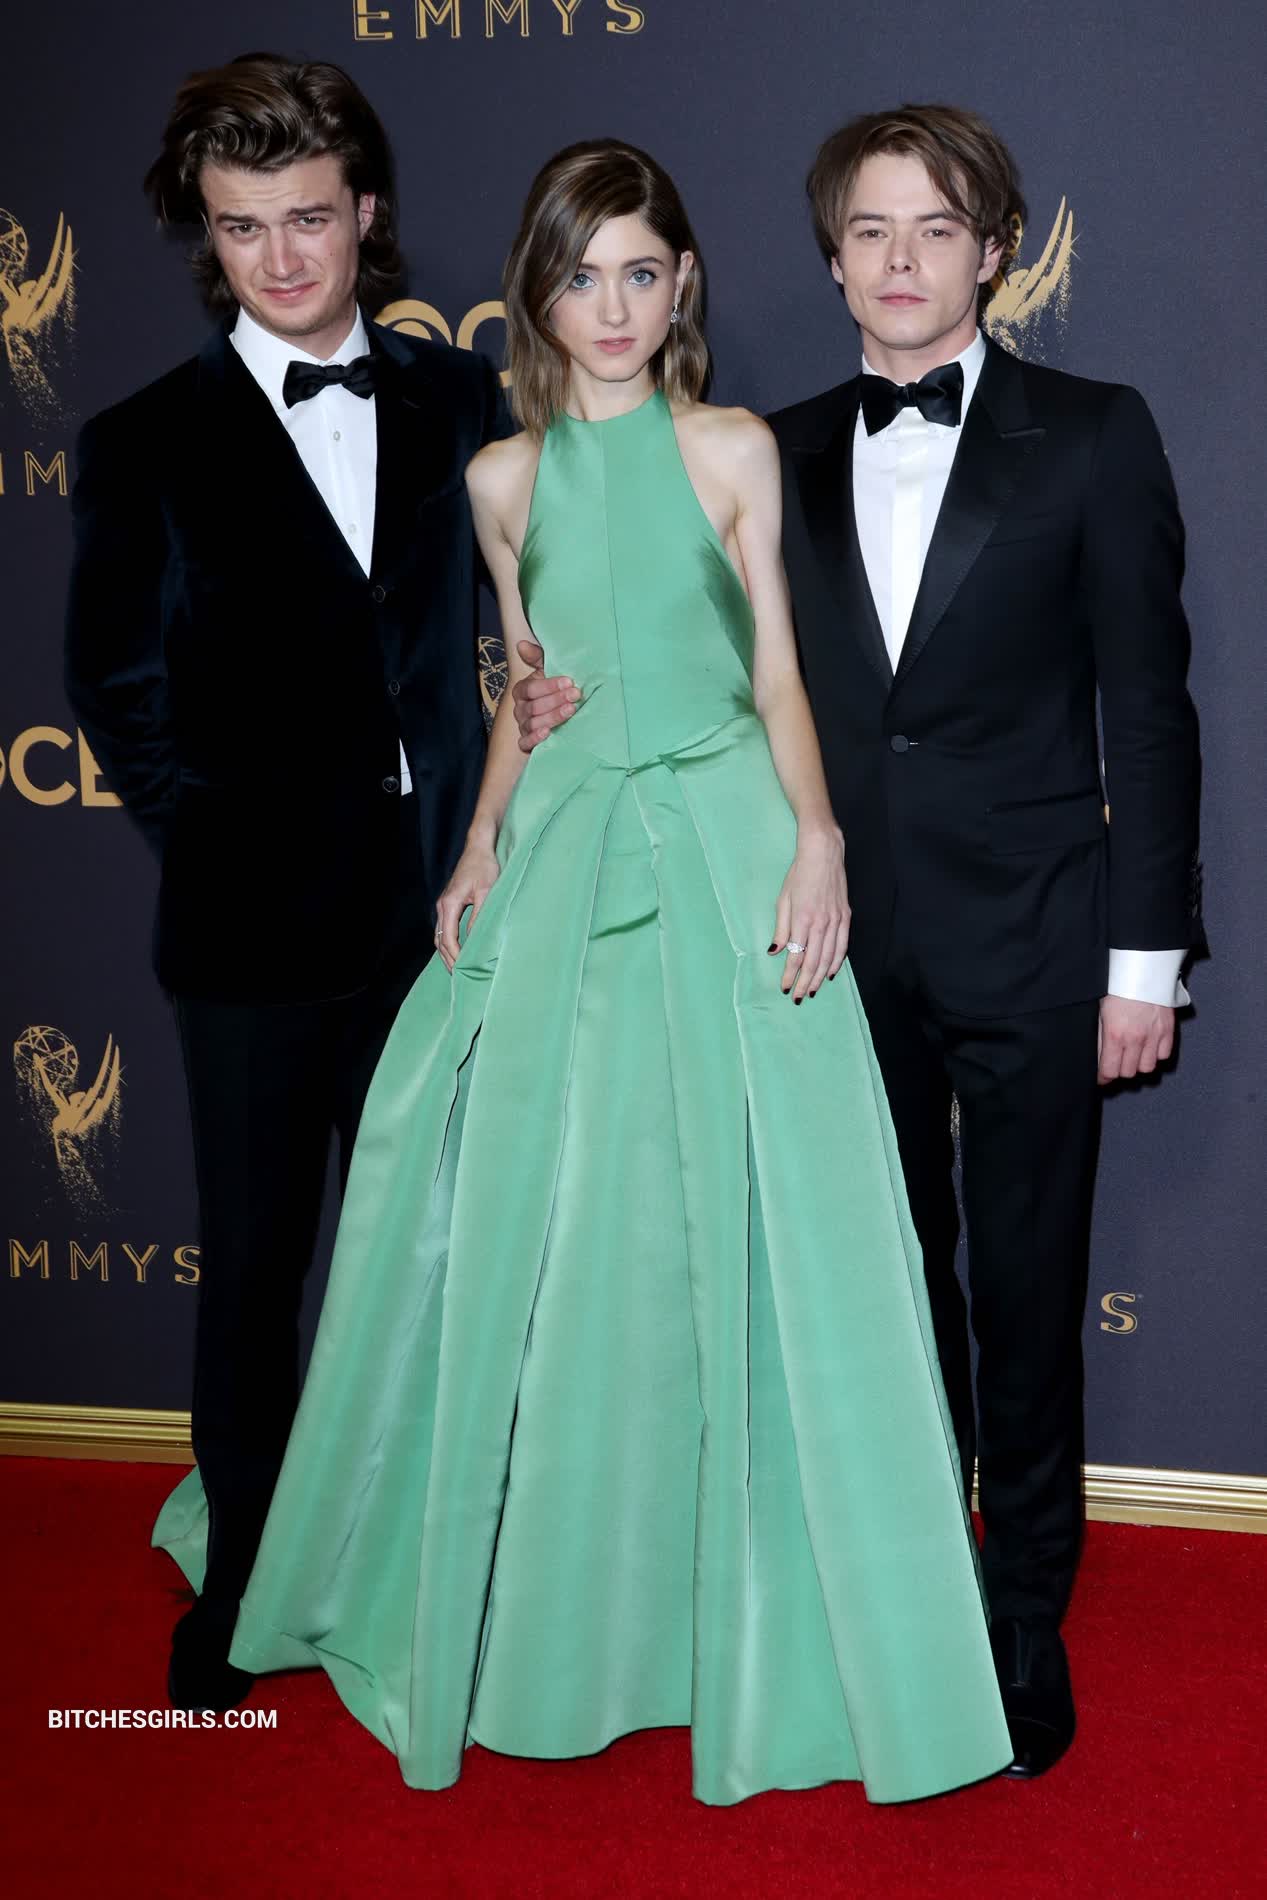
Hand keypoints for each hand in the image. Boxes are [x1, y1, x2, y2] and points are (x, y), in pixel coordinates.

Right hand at [434, 841, 499, 972]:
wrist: (478, 848)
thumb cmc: (484, 867)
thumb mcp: (486, 893)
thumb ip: (479, 917)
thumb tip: (474, 939)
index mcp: (449, 904)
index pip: (448, 938)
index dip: (455, 955)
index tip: (463, 968)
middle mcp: (443, 906)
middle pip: (440, 940)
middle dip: (448, 959)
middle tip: (458, 975)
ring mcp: (444, 905)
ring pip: (440, 935)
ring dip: (446, 953)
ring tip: (456, 968)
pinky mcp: (449, 903)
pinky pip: (444, 928)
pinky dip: (448, 942)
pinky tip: (456, 951)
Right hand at [510, 639, 580, 753]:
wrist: (563, 716)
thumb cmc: (555, 690)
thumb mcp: (548, 671)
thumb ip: (537, 657)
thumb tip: (521, 644)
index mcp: (522, 690)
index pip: (531, 688)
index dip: (549, 685)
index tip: (569, 681)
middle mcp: (520, 709)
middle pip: (534, 706)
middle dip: (556, 700)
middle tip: (575, 695)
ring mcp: (523, 726)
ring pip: (533, 723)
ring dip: (553, 717)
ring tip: (571, 710)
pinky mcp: (527, 742)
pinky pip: (525, 742)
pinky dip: (535, 739)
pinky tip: (547, 733)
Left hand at [768, 826, 849, 1001]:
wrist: (824, 854)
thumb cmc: (799, 875)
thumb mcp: (783, 900)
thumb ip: (780, 928)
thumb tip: (775, 952)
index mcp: (802, 919)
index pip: (796, 955)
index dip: (790, 975)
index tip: (784, 987)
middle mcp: (821, 923)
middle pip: (813, 962)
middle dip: (804, 982)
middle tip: (798, 997)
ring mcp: (836, 921)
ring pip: (828, 958)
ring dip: (819, 977)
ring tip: (812, 990)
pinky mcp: (845, 917)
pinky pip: (842, 946)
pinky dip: (836, 962)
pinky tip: (830, 973)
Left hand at [1097, 995, 1174, 1084]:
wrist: (1143, 970)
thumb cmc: (1118, 988)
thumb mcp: (1100, 1012)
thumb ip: (1099, 1036)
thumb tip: (1097, 1056)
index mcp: (1115, 1035)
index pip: (1109, 1071)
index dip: (1103, 1077)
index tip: (1101, 1077)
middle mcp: (1136, 1039)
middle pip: (1128, 1072)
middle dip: (1119, 1070)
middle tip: (1116, 1064)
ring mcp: (1154, 1036)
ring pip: (1147, 1068)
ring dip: (1138, 1064)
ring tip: (1133, 1056)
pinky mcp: (1168, 1030)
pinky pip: (1164, 1055)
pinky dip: (1156, 1055)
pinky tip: (1148, 1047)